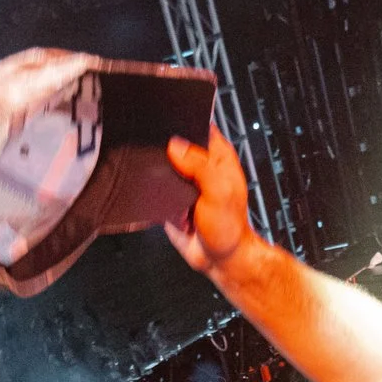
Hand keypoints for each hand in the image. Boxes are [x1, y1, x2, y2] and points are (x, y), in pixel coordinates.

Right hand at [162, 129, 256, 275]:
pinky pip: (155, 189)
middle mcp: (200, 166)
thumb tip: (176, 146)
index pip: (198, 125)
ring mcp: (184, 182)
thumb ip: (199, 166)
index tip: (166, 122)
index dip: (183, 121)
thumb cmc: (228, 228)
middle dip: (163, 149)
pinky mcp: (170, 199)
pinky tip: (155, 195)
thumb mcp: (219, 191)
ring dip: (156, 173)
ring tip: (157, 179)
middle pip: (175, 144)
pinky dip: (152, 192)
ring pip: (162, 166)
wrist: (218, 259)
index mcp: (217, 156)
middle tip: (156, 154)